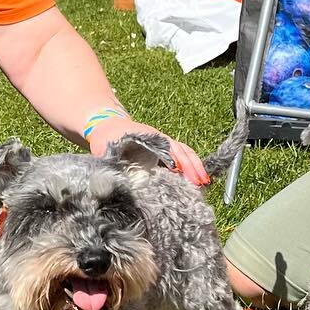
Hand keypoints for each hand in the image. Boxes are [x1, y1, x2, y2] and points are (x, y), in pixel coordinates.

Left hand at [86, 116, 210, 185]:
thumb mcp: (103, 148)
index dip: (174, 159)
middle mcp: (159, 139)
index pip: (165, 148)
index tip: (180, 171)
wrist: (107, 125)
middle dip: (191, 166)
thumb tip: (109, 181)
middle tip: (200, 183)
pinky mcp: (165, 151)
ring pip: (185, 153)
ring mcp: (164, 144)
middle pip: (181, 150)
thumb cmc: (106, 137)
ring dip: (196, 167)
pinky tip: (199, 181)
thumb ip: (107, 163)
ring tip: (205, 184)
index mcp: (146, 137)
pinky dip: (192, 167)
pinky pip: (183, 157)